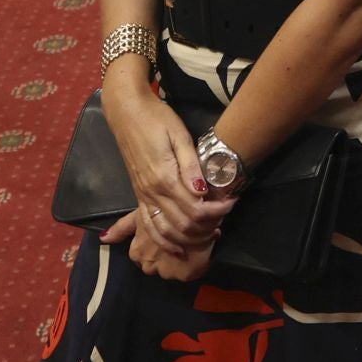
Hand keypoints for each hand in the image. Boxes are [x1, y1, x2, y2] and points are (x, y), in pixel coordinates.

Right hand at [100, 79, 225, 253]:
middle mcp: (152, 192)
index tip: (233, 200)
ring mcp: (143, 196)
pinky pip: (149, 227)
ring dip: (190, 238)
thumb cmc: (157, 119)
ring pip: (166, 232)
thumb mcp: (179, 136)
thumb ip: (190, 166)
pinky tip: (179, 249)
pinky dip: (164, 242)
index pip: (195, 208)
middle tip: (226, 214)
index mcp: (164, 177)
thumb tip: (202, 192)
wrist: (128, 112)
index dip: (218, 210)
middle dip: (208, 224)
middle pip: (183, 225)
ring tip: (211, 231)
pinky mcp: (139, 196)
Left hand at [104, 205, 225, 281]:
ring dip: (174, 264)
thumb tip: (103, 239)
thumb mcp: (140, 215)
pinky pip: (185, 274)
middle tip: (174, 243)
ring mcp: (166, 271)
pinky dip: (189, 266)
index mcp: (137, 251)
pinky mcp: (184, 275)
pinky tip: (194, 252)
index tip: (160, 240)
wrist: (195, 213)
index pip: (139, 257)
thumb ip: (122, 229)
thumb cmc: (165, 211)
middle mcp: (148, 264)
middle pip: (153, 266)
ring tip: (185, 247)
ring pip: (169, 271)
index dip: (151, 248)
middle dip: (161, 258)